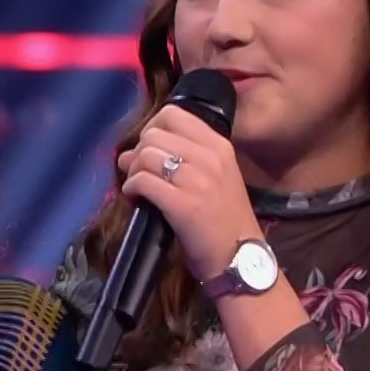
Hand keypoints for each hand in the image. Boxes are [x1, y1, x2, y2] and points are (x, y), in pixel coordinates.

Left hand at [116, 105, 260, 283]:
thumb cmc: (224, 217)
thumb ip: (179, 156)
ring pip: (145, 155)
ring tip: (138, 189)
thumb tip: (129, 152)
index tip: (150, 149)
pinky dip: (131, 189)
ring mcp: (197, 180)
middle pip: (153, 134)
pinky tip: (136, 199)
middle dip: (138, 152)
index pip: (173, 113)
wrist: (240, 256)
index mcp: (219, 145)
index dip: (152, 128)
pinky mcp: (183, 204)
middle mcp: (210, 157)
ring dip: (133, 172)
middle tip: (140, 172)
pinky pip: (142, 181)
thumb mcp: (213, 176)